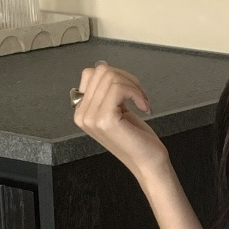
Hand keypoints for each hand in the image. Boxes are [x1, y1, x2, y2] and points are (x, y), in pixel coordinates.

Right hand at [71, 62, 170, 181]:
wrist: (148, 162)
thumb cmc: (135, 137)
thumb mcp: (117, 108)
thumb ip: (105, 91)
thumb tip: (102, 66)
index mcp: (81, 110)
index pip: (91, 73)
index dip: (116, 76)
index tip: (132, 92)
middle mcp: (81, 114)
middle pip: (101, 72)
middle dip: (127, 79)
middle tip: (140, 97)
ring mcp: (90, 117)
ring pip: (111, 77)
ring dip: (134, 86)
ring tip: (143, 102)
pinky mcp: (104, 119)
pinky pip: (119, 88)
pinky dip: (136, 93)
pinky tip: (144, 107)